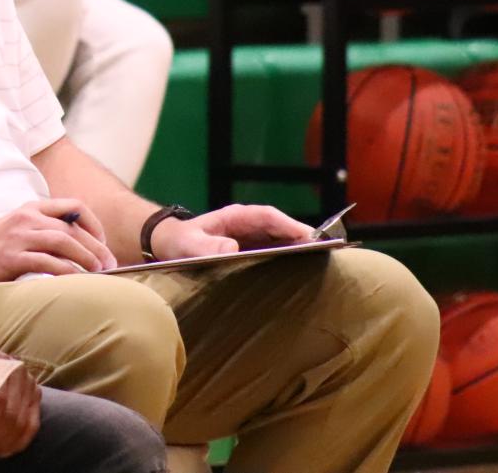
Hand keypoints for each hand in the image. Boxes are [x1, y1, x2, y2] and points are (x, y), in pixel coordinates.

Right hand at [0, 200, 116, 283]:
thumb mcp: (17, 230)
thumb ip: (42, 231)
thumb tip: (79, 246)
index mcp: (29, 208)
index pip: (73, 206)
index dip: (94, 224)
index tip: (102, 243)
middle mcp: (26, 218)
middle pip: (72, 228)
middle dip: (97, 246)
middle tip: (110, 263)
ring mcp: (18, 237)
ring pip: (64, 242)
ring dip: (87, 257)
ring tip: (100, 271)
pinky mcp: (12, 258)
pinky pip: (48, 263)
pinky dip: (69, 272)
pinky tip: (78, 280)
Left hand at [152, 204, 312, 260]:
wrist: (171, 247)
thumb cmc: (180, 242)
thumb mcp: (188, 244)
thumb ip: (206, 246)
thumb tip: (232, 248)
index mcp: (236, 216)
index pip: (268, 216)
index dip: (289, 225)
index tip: (308, 237)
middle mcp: (250, 226)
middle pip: (282, 230)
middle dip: (304, 240)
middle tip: (327, 257)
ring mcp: (254, 239)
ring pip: (283, 243)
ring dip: (301, 254)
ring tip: (322, 272)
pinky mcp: (254, 254)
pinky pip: (276, 256)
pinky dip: (290, 265)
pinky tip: (302, 281)